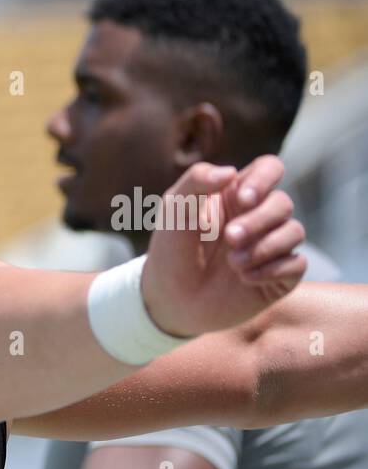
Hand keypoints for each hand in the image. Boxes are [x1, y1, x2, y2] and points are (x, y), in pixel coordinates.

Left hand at [141, 156, 306, 337]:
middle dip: (258, 221)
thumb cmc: (172, 250)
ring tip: (232, 264)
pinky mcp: (280, 275)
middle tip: (230, 238)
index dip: (265, 179)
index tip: (244, 199)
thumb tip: (230, 172)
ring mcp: (271, 246)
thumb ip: (196, 182)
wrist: (171, 300)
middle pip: (282, 204)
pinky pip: (297, 264)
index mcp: (237, 195)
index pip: (269, 169)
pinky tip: (245, 279)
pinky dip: (273, 270)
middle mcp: (259, 217)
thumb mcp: (175, 211)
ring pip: (294, 232)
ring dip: (263, 248)